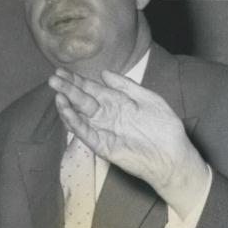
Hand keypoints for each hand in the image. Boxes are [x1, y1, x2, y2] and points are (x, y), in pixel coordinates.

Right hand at [48, 69, 209, 218]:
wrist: (173, 156)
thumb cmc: (165, 128)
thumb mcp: (149, 99)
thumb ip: (127, 86)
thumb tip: (104, 72)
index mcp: (117, 102)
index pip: (92, 88)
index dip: (77, 80)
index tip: (62, 71)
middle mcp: (107, 115)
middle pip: (82, 100)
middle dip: (68, 89)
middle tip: (53, 78)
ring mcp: (103, 130)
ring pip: (80, 116)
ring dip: (67, 105)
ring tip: (57, 93)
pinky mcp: (103, 146)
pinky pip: (86, 133)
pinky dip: (75, 123)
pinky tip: (66, 111)